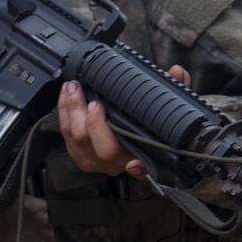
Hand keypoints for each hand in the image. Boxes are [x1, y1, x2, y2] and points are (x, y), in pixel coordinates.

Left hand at [58, 66, 191, 179]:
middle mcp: (119, 164)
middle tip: (89, 97)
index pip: (141, 168)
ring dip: (72, 113)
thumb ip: (176, 89)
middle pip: (101, 150)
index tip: (135, 163)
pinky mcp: (81, 156)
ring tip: (73, 89)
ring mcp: (97, 162)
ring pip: (79, 143)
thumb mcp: (166, 106)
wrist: (131, 135)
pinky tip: (65, 97)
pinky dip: (63, 115)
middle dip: (90, 121)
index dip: (138, 168)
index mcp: (143, 158)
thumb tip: (177, 72)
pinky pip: (67, 139)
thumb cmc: (148, 123)